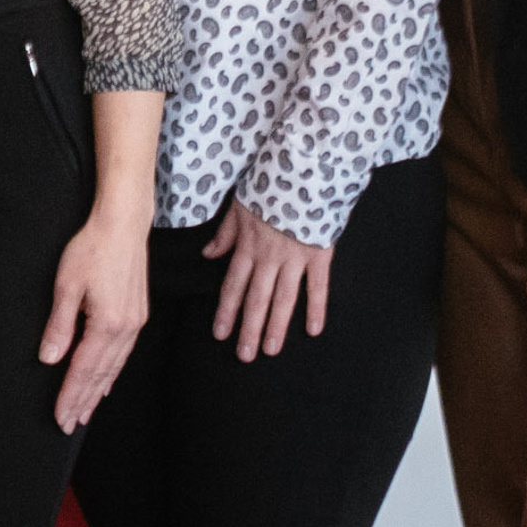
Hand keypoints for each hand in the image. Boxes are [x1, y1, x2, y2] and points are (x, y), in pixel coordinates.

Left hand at [41, 209, 150, 433]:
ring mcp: (135, 323)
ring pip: (114, 367)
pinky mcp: (138, 314)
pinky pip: (124, 353)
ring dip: (98, 391)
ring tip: (85, 411)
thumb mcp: (67, 285)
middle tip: (69, 424)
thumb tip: (49, 359)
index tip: (60, 417)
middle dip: (83, 401)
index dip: (70, 395)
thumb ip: (59, 326)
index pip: (84, 369)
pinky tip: (106, 382)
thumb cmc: (92, 248)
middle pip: (100, 374)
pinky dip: (112, 372)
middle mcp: (126, 329)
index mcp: (107, 324)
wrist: (123, 224)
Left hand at [203, 198, 332, 359]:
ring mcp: (295, 258)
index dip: (226, 311)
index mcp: (248, 247)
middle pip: (256, 299)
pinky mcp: (319, 255)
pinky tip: (312, 330)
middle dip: (248, 329)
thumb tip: (207, 254)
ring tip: (269, 350)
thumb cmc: (268, 187)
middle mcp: (269, 258)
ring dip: (276, 326)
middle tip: (244, 355)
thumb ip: (225, 234)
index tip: (220, 333)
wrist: (302, 171)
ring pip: (283, 299)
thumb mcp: (238, 207)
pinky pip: (318, 286)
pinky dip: (316, 308)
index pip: (233, 286)